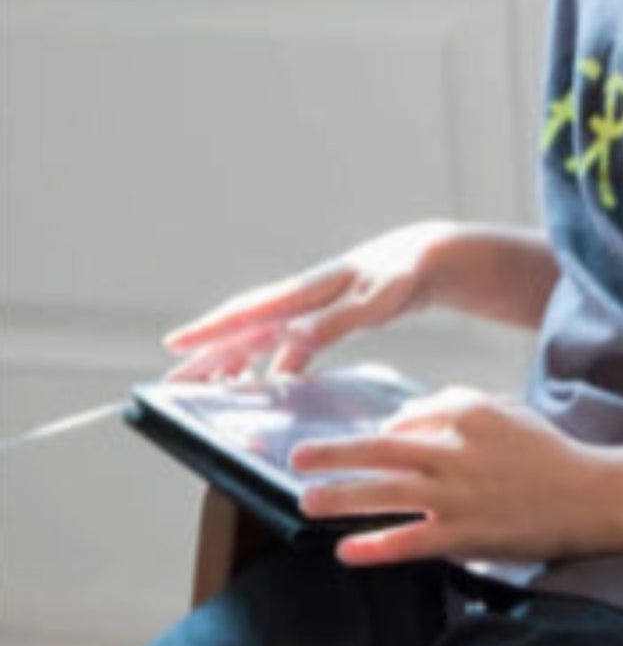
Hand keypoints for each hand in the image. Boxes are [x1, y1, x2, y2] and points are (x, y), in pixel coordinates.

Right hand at [162, 222, 455, 380]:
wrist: (427, 257)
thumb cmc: (402, 274)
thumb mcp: (374, 301)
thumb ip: (335, 320)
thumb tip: (292, 337)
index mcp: (306, 292)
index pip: (248, 313)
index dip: (211, 331)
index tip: (175, 345)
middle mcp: (301, 299)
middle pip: (245, 330)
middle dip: (209, 355)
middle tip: (174, 383)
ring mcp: (313, 308)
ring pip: (264, 338)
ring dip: (237, 362)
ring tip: (210, 388)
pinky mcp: (329, 318)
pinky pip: (292, 345)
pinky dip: (279, 365)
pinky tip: (273, 385)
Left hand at [289, 386, 612, 566]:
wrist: (592, 495)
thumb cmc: (547, 452)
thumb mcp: (506, 409)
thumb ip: (455, 404)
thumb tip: (402, 420)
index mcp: (469, 413)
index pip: (406, 419)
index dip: (378, 433)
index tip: (357, 448)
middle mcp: (458, 451)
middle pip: (381, 450)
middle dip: (334, 454)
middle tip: (298, 458)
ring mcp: (460, 495)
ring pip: (387, 494)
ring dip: (342, 497)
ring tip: (307, 502)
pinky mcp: (467, 534)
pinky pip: (411, 540)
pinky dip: (376, 545)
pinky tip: (347, 550)